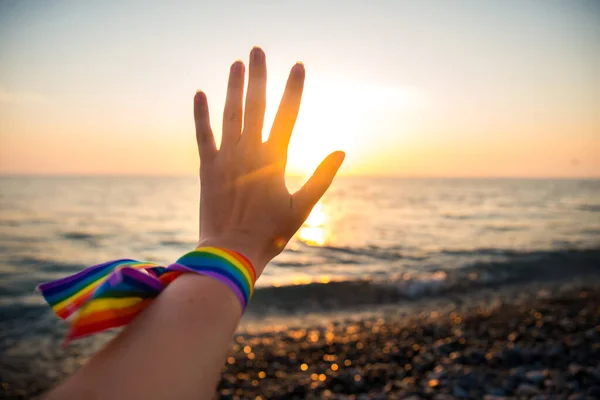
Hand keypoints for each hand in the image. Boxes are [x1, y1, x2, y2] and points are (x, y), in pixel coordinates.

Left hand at [193, 47, 344, 274]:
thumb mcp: (303, 207)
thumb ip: (322, 177)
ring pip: (230, 114)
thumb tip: (342, 151)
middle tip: (257, 50)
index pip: (288, 115)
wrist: (232, 252)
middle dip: (259, 76)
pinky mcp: (208, 169)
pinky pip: (203, 136)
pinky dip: (201, 115)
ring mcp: (226, 158)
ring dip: (233, 87)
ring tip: (236, 63)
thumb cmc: (270, 234)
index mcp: (274, 159)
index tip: (298, 65)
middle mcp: (249, 152)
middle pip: (256, 106)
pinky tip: (200, 93)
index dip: (293, 88)